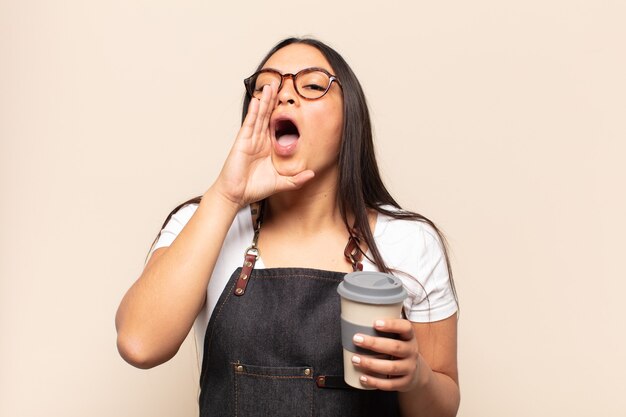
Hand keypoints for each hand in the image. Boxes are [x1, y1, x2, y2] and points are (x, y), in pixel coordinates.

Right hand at [212, 84, 314, 206]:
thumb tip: (312, 174)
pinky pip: (250, 123)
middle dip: (274, 100)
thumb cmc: (254, 188)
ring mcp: (251, 139)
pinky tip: (258, 100)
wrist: (237, 195)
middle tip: (280, 83)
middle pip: (268, 115)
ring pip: (260, 115)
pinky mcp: (242, 141)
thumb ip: (296, 179)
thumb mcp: (281, 183)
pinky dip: (254, 112)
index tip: (292, 100)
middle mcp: (260, 140)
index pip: (278, 125)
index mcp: (269, 146)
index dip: (284, 112)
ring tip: (270, 85)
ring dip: (265, 100)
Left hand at [351, 318, 420, 391]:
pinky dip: (375, 382)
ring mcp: (410, 368)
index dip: (391, 325)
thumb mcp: (398, 337)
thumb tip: (353, 320)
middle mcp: (412, 351)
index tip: (375, 323)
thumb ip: (383, 329)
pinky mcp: (405, 383)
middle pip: (395, 347)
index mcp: (409, 337)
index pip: (405, 327)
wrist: (416, 372)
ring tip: (355, 359)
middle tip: (356, 339)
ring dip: (371, 363)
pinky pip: (389, 384)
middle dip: (374, 343)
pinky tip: (362, 377)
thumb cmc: (398, 349)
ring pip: (391, 367)